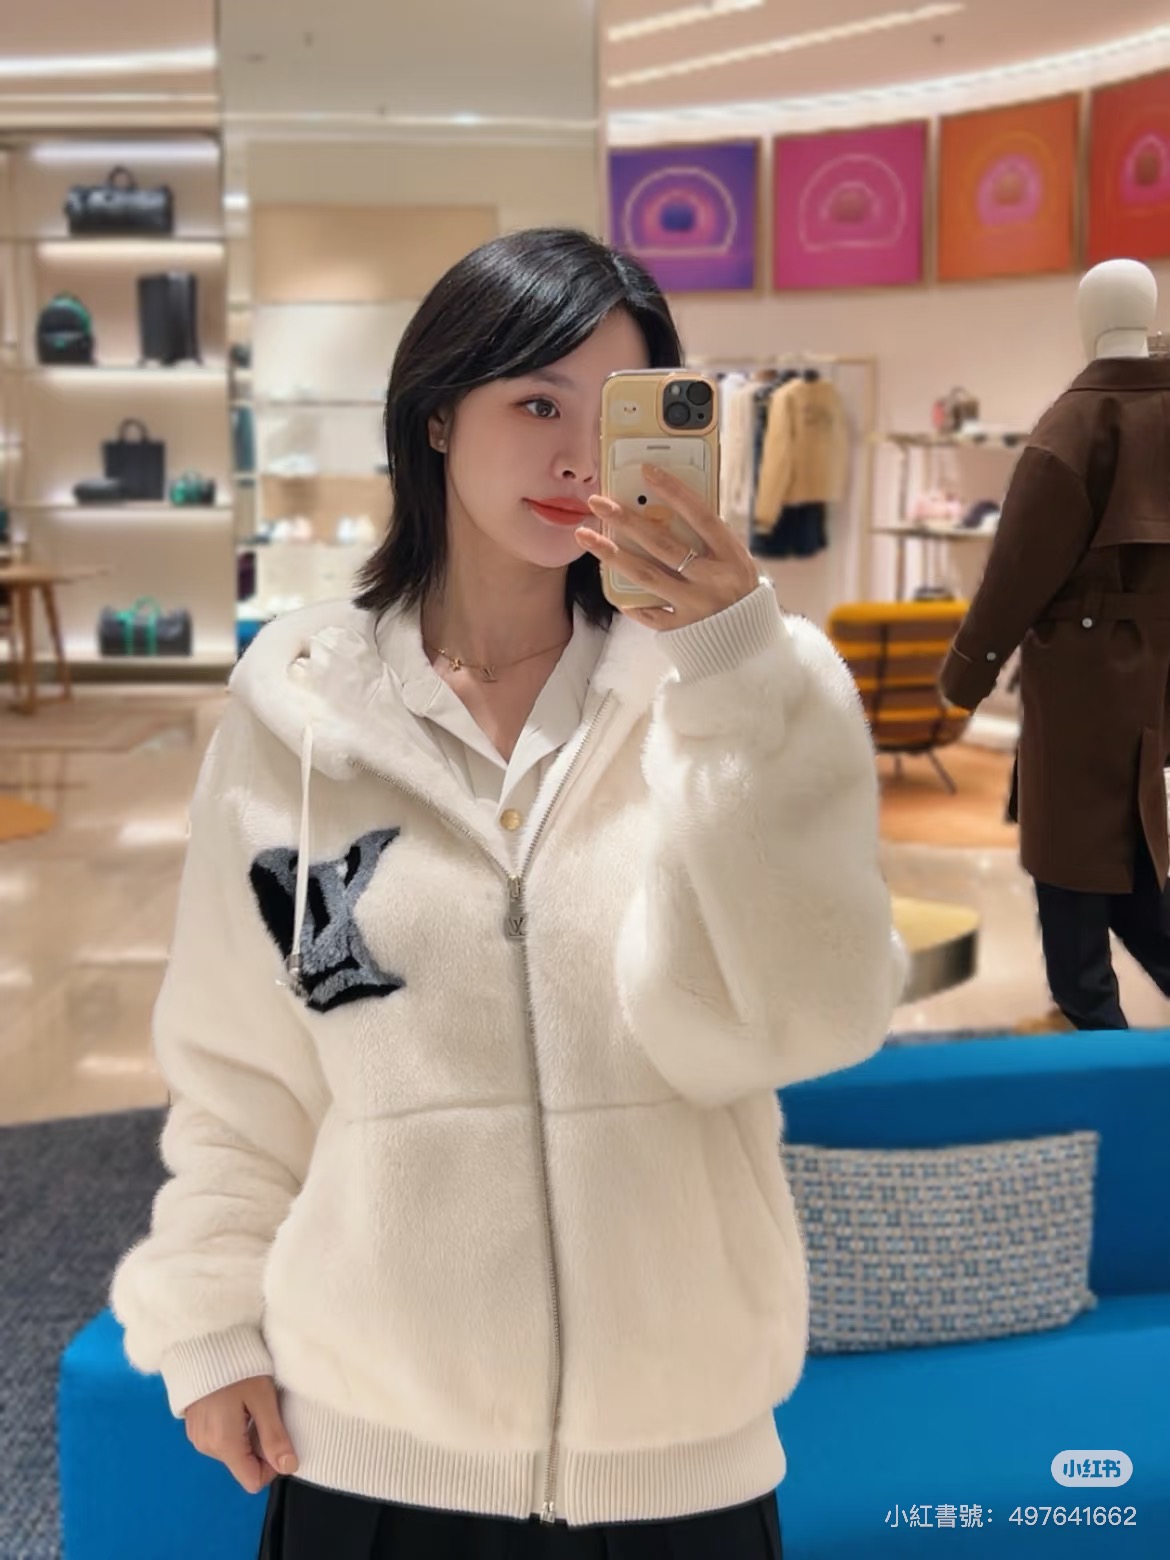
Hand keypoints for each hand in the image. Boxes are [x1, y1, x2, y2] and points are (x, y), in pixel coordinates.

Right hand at [184, 1374, 297, 1494]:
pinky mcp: (194, 1427)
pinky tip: (234, 1403)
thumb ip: (275, 1436)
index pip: (252, 1481)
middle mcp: (206, 1447)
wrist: (203, 1343)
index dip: (272, 1466)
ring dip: (246, 1436)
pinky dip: (232, 1428)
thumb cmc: (237, 1368)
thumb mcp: (263, 1400)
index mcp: (223, 1444)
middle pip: (243, 1465)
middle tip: (264, 1412)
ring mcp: (197, 1437)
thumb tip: (289, 1468)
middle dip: (259, 1446)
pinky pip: (219, 1439)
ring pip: (232, 1452)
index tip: (278, 1437)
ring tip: (248, 1404)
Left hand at [576, 464, 759, 630]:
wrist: (748, 641)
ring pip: (647, 576)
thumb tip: (670, 505)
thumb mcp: (736, 560)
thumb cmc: (736, 590)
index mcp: (731, 555)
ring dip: (613, 554)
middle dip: (627, 520)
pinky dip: (631, 601)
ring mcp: (696, 605)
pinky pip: (649, 612)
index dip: (675, 491)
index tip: (647, 470)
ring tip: (586, 536)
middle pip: (663, 544)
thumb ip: (710, 538)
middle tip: (598, 502)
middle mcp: (713, 579)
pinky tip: (610, 584)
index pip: (701, 515)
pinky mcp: (682, 629)